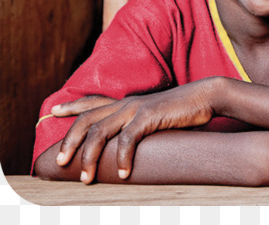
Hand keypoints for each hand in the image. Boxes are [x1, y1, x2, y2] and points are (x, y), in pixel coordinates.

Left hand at [55, 79, 218, 183]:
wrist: (207, 96)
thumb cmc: (185, 110)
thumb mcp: (157, 117)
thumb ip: (142, 127)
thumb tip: (133, 145)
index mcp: (128, 102)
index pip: (93, 101)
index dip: (72, 105)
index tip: (54, 110)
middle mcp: (127, 103)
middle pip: (87, 120)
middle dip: (69, 142)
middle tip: (60, 162)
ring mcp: (136, 108)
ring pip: (99, 131)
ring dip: (89, 157)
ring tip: (86, 178)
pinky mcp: (149, 115)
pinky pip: (127, 139)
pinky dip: (122, 158)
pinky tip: (124, 173)